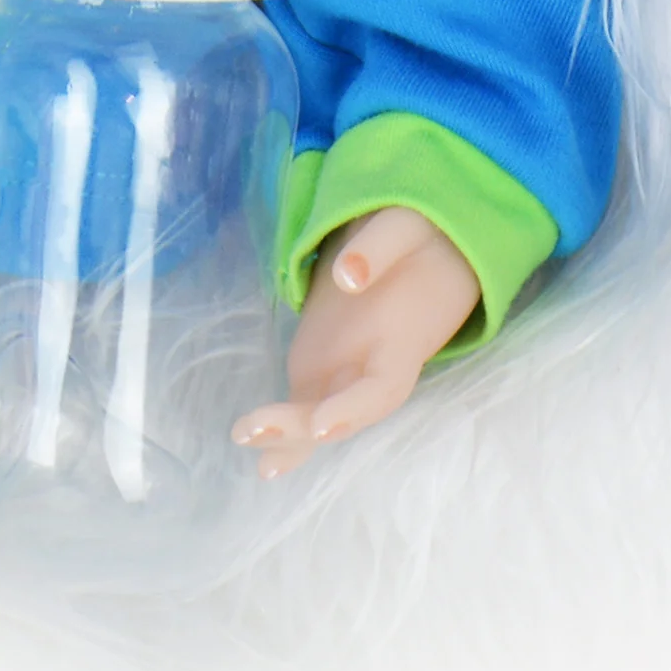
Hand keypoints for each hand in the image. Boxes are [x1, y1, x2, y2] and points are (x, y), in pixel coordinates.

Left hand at [232, 207, 478, 479]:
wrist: (428, 245)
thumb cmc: (422, 236)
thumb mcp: (405, 227)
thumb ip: (377, 249)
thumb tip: (347, 276)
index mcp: (403, 341)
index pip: (382, 388)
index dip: (353, 409)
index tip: (321, 426)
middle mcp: (375, 367)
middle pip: (343, 411)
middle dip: (300, 426)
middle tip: (256, 428)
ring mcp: (347, 369)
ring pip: (319, 412)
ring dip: (284, 433)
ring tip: (243, 437)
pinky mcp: (324, 360)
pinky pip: (305, 400)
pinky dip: (282, 425)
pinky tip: (254, 443)